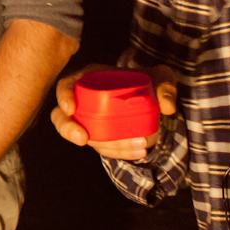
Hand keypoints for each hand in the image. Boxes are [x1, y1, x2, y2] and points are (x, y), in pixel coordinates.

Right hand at [48, 63, 175, 161]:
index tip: (71, 109)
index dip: (63, 96)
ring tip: (137, 146)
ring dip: (106, 146)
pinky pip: (103, 147)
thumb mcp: (162, 77)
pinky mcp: (101, 136)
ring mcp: (91, 120)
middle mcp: (86, 100)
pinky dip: (119, 152)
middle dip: (68, 129)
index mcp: (91, 78)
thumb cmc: (152, 83)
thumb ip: (166, 86)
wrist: (155, 101)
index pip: (67, 85)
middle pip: (62, 116)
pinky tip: (139, 152)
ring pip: (85, 136)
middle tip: (83, 139)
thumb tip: (167, 107)